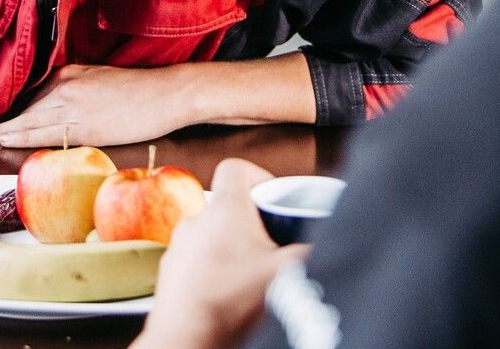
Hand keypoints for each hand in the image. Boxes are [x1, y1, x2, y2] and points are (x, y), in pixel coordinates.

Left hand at [0, 64, 196, 146]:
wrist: (168, 93)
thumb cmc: (144, 90)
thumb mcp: (104, 79)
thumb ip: (81, 87)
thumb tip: (65, 104)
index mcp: (72, 73)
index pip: (37, 94)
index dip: (19, 110)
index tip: (4, 120)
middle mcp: (67, 85)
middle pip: (29, 107)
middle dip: (8, 121)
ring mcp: (74, 105)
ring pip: (30, 119)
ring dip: (7, 130)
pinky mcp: (84, 125)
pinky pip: (45, 132)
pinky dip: (22, 136)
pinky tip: (6, 140)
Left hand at [131, 159, 308, 348]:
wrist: (188, 339)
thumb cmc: (234, 301)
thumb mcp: (287, 273)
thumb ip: (310, 251)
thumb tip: (329, 243)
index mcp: (225, 210)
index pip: (235, 168)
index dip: (258, 176)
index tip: (273, 198)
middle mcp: (196, 221)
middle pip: (227, 206)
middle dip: (251, 224)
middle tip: (270, 247)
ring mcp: (179, 247)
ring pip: (210, 235)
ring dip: (230, 249)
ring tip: (250, 276)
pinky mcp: (170, 274)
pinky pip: (194, 261)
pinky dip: (211, 271)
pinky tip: (228, 294)